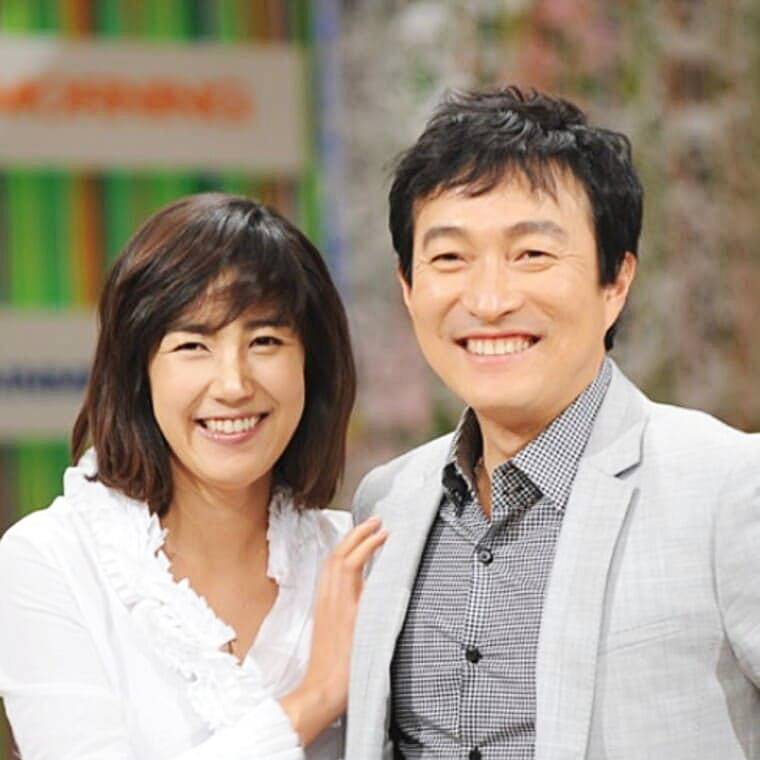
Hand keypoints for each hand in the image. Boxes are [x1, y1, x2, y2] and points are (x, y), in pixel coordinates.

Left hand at [280, 516, 386, 745]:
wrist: (321, 692)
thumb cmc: (345, 672)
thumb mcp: (367, 637)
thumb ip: (373, 606)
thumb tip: (381, 579)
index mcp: (342, 602)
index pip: (352, 560)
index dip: (368, 543)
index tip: (384, 532)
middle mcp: (329, 598)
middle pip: (339, 555)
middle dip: (357, 534)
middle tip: (375, 521)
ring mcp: (323, 604)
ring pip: (332, 563)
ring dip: (348, 543)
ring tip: (364, 533)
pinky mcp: (322, 611)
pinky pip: (328, 574)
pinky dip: (341, 558)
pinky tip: (349, 561)